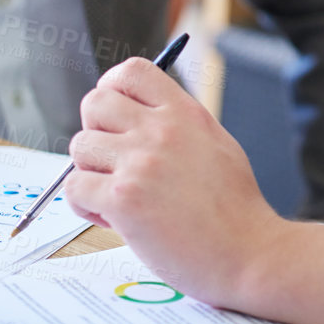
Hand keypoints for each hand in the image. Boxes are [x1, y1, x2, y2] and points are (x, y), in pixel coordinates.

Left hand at [63, 58, 282, 309]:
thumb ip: (177, 126)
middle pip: (94, 103)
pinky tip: (114, 218)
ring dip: (90, 173)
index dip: (112, 88)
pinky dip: (86, 206)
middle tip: (113, 160)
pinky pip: (74, 188)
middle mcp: (161, 130)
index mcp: (185, 112)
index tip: (115, 114)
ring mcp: (140, 163)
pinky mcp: (123, 200)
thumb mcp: (215, 144)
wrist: (249, 252)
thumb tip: (136, 118)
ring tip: (118, 196)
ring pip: (79, 147)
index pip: (130, 71)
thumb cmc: (235, 208)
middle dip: (95, 131)